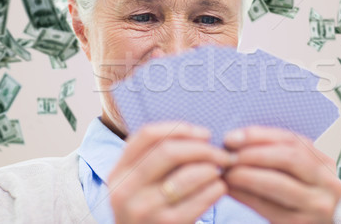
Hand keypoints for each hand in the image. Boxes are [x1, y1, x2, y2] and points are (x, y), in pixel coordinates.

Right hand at [108, 121, 231, 223]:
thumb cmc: (151, 212)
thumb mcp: (139, 186)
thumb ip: (155, 159)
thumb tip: (198, 135)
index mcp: (118, 174)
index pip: (147, 135)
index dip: (180, 129)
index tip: (204, 134)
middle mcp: (125, 191)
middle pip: (169, 151)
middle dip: (203, 148)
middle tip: (222, 154)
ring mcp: (144, 209)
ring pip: (188, 174)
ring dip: (211, 169)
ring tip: (219, 172)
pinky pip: (200, 198)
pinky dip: (216, 188)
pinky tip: (220, 188)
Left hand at [222, 126, 340, 223]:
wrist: (328, 223)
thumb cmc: (306, 194)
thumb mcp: (300, 171)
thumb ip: (276, 154)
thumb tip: (236, 142)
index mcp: (325, 161)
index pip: (291, 140)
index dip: (258, 136)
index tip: (232, 137)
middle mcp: (326, 182)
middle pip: (287, 158)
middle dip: (251, 154)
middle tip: (227, 156)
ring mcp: (316, 205)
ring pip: (276, 183)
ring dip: (246, 175)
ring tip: (226, 172)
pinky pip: (267, 207)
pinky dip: (245, 196)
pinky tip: (231, 190)